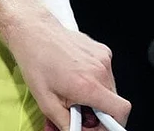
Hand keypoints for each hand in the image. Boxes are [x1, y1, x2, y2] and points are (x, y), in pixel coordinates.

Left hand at [10, 13, 130, 130]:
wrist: (32, 31)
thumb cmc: (35, 62)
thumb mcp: (45, 100)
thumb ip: (65, 122)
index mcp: (88, 85)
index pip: (121, 111)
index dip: (113, 123)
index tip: (98, 126)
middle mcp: (100, 70)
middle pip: (113, 101)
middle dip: (99, 111)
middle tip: (79, 111)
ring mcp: (103, 58)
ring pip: (109, 87)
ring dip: (96, 95)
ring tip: (73, 90)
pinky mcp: (102, 49)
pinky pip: (105, 72)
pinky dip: (95, 79)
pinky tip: (75, 74)